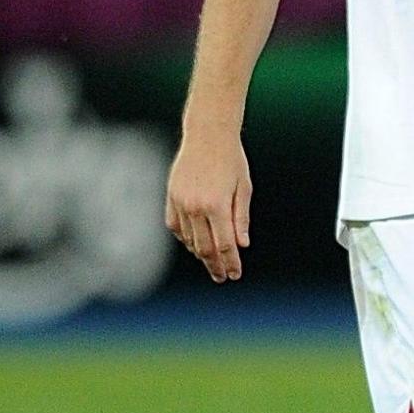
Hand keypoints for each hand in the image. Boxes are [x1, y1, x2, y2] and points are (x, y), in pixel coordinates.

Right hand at [165, 128, 252, 282]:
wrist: (207, 136)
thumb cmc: (231, 161)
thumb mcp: (243, 188)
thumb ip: (241, 218)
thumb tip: (241, 245)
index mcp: (217, 205)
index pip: (225, 245)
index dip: (230, 263)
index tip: (234, 275)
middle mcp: (196, 207)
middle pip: (204, 247)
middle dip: (214, 265)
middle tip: (222, 276)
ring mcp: (180, 202)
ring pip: (188, 239)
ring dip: (200, 253)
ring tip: (211, 262)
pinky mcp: (170, 197)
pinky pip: (175, 226)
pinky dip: (185, 238)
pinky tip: (194, 243)